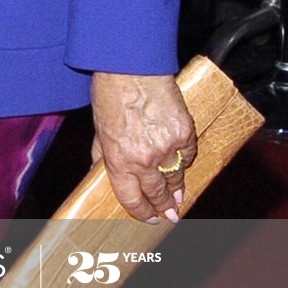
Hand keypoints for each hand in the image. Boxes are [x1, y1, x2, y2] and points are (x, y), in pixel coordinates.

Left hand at [90, 72, 196, 223]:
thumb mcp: (99, 130)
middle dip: (165, 207)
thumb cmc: (110, 94)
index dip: (142, 212)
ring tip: (179, 196)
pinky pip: (187, 153)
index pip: (132, 200)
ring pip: (176, 177)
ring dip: (178, 188)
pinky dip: (186, 158)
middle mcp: (144, 160)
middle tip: (171, 214)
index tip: (149, 218)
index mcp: (119, 162)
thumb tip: (100, 170)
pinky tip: (183, 162)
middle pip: (158, 193)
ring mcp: (166, 148)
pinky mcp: (184, 132)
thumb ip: (102, 155)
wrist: (132, 69)